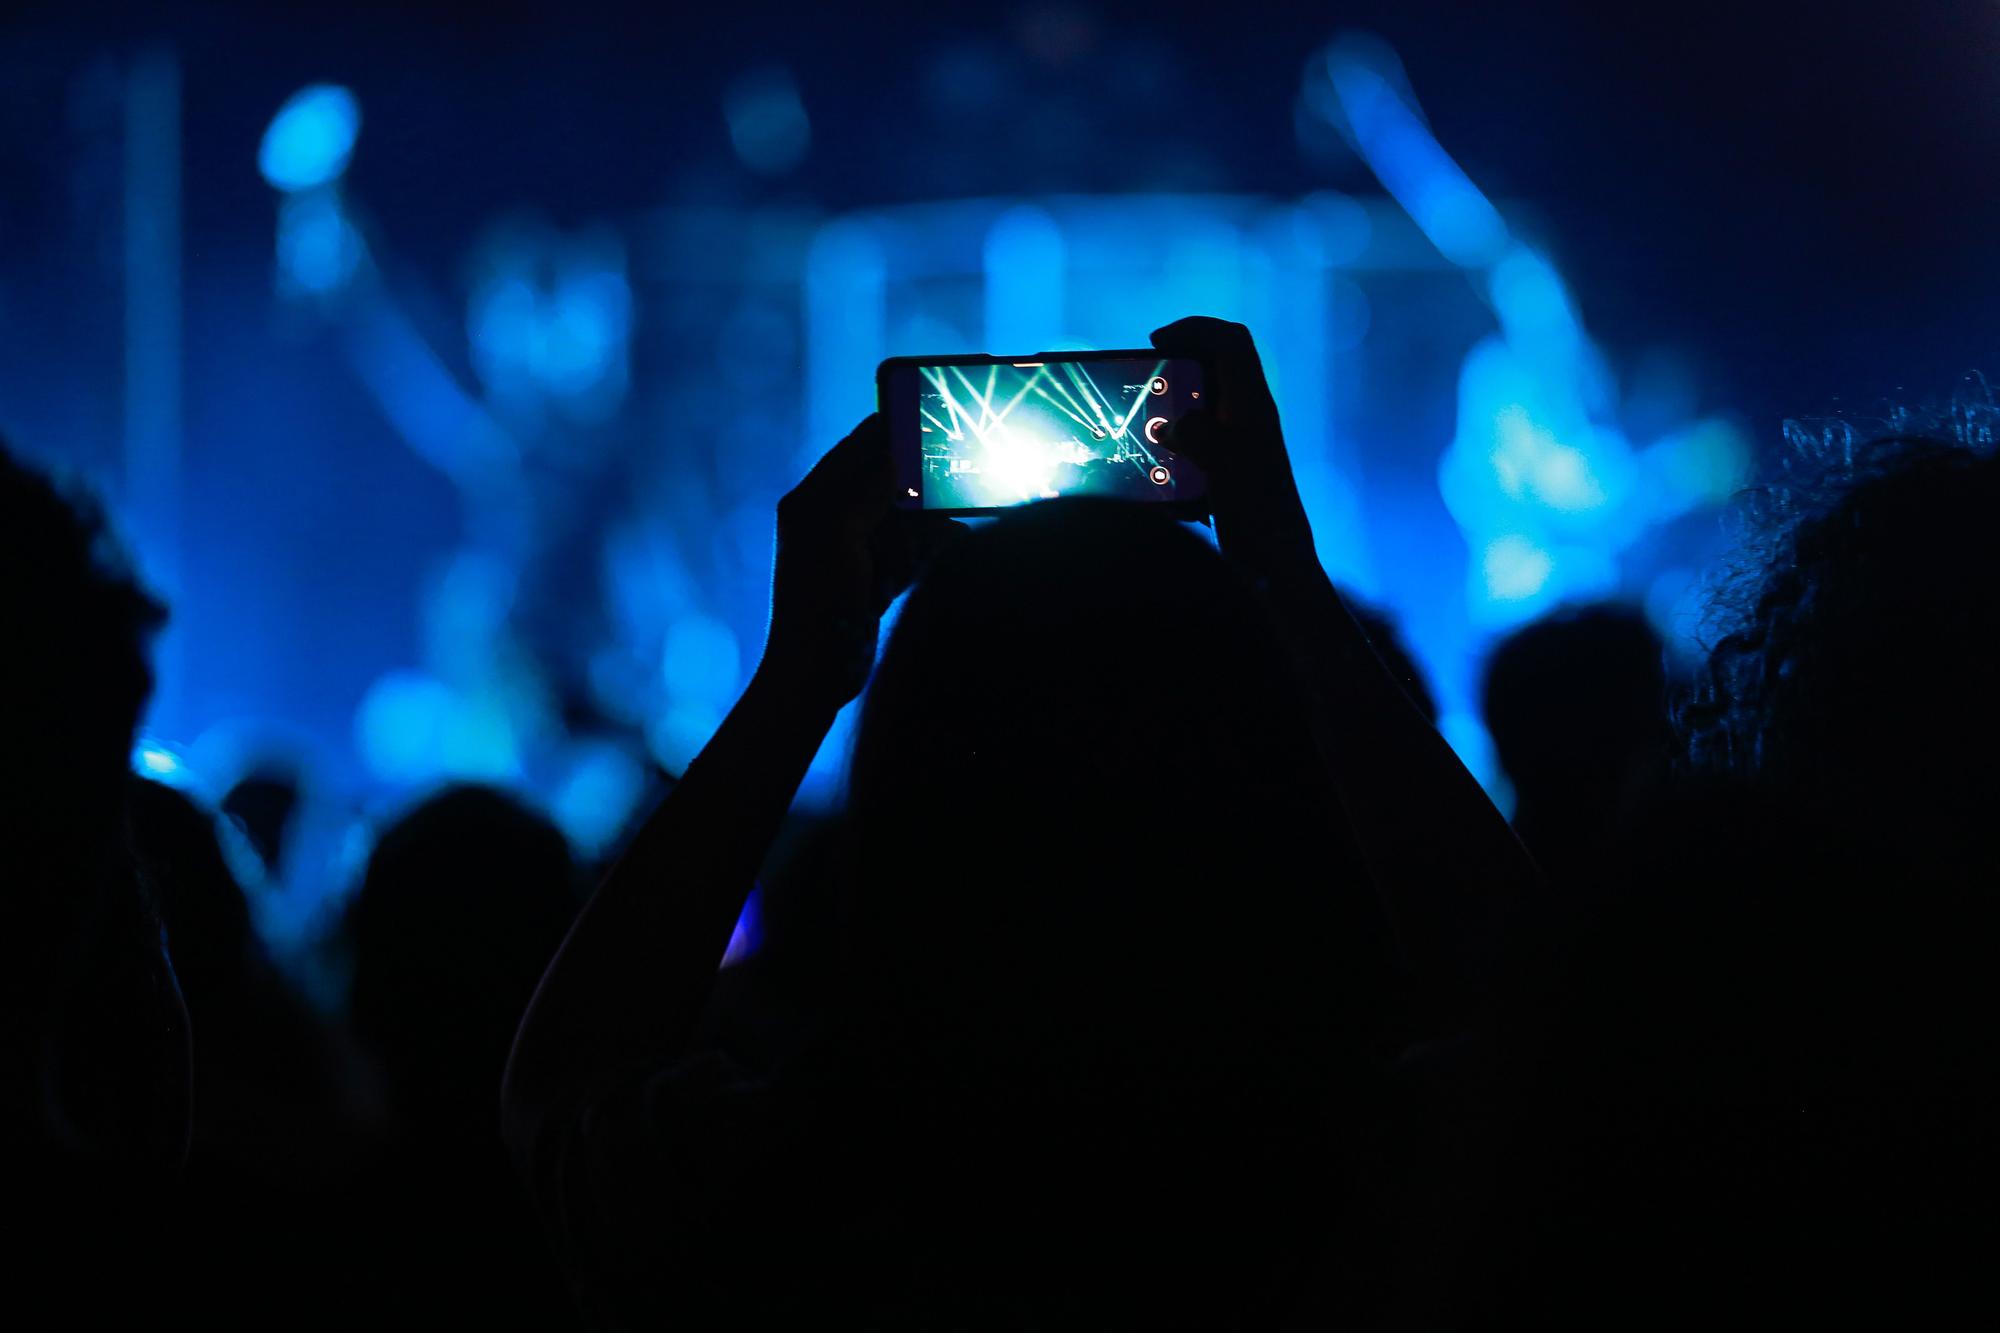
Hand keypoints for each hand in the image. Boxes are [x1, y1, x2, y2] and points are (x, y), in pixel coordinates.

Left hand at [762, 415, 959, 707]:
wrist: (814, 678)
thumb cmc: (817, 606)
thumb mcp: (839, 535)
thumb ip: (865, 488)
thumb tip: (893, 449)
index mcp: (813, 501)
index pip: (858, 448)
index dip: (893, 430)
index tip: (931, 416)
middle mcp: (832, 521)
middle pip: (887, 480)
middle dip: (921, 476)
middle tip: (960, 461)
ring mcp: (855, 552)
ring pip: (905, 516)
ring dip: (933, 514)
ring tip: (966, 500)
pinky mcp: (874, 582)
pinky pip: (912, 552)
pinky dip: (934, 547)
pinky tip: (962, 538)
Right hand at [1150, 316, 1315, 568]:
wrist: (1277, 568)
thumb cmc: (1259, 517)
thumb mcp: (1225, 467)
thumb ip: (1198, 434)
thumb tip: (1170, 425)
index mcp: (1254, 406)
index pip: (1231, 341)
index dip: (1194, 329)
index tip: (1156, 342)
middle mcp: (1250, 418)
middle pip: (1218, 364)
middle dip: (1181, 361)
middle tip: (1147, 376)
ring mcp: (1241, 444)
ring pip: (1206, 401)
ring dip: (1174, 403)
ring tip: (1144, 420)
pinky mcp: (1229, 470)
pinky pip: (1198, 439)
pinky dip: (1175, 440)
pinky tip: (1157, 461)